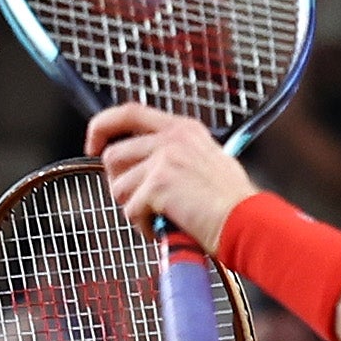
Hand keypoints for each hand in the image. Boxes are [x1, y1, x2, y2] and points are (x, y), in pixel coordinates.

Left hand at [86, 103, 258, 249]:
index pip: (129, 112)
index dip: (103, 126)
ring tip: (161, 218)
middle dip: (119, 184)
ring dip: (135, 209)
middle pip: (114, 155)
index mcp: (183, 128)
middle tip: (140, 203)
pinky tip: (167, 228)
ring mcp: (163, 159)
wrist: (248, 222)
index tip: (93, 144)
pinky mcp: (158, 185)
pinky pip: (130, 211)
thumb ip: (176, 155)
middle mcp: (172, 138)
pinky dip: (145, 227)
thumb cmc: (233, 204)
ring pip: (118, 187)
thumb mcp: (208, 161)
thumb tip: (144, 167)